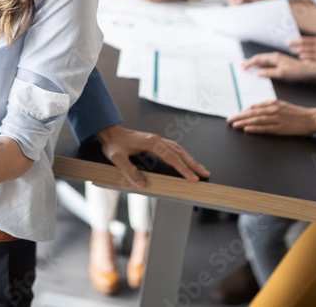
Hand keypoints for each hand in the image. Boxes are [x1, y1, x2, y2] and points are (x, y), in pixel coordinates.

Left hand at [94, 124, 208, 187]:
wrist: (110, 133)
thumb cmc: (113, 144)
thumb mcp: (117, 158)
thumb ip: (129, 171)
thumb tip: (141, 183)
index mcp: (151, 143)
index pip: (172, 157)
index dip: (183, 168)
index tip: (193, 177)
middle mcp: (157, 140)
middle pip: (180, 152)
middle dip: (193, 164)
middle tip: (205, 173)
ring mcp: (157, 140)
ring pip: (178, 149)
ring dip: (190, 159)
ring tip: (200, 169)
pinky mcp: (155, 142)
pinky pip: (173, 148)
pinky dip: (182, 155)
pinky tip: (186, 160)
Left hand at [227, 99, 315, 135]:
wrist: (312, 118)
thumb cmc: (297, 113)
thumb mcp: (282, 105)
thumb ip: (269, 107)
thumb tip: (255, 111)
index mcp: (273, 103)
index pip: (254, 107)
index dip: (243, 112)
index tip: (236, 115)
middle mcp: (273, 109)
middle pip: (252, 113)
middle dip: (239, 117)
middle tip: (229, 120)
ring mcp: (277, 119)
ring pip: (256, 120)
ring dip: (243, 123)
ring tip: (234, 125)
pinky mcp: (281, 128)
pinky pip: (265, 128)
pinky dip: (254, 129)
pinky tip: (246, 130)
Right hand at [241, 52, 307, 79]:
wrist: (307, 71)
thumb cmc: (295, 72)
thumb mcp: (281, 74)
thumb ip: (268, 73)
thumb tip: (256, 73)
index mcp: (274, 57)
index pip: (258, 59)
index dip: (249, 63)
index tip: (242, 68)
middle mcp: (274, 57)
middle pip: (259, 58)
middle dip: (250, 62)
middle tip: (241, 66)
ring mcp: (277, 60)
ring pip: (262, 61)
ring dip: (254, 64)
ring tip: (247, 67)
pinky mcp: (279, 63)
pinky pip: (267, 63)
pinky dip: (260, 66)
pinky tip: (259, 69)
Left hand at [288, 37, 315, 62]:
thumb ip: (311, 42)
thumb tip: (297, 42)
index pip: (303, 40)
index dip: (294, 41)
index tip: (288, 43)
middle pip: (302, 48)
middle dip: (294, 49)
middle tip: (291, 50)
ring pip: (303, 56)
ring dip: (299, 56)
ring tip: (299, 55)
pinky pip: (307, 62)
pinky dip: (304, 62)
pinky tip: (305, 61)